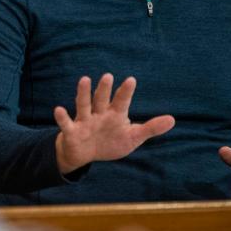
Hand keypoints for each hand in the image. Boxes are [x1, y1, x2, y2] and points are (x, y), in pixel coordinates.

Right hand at [53, 74, 174, 173]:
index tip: (131, 80)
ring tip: (84, 79)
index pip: (121, 101)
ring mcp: (85, 121)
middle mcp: (99, 114)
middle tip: (108, 76)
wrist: (86, 154)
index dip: (125, 92)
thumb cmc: (111, 141)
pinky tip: (58, 110)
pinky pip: (66, 123)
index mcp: (115, 114)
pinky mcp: (72, 131)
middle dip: (104, 89)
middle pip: (101, 99)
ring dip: (83, 93)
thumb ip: (151, 128)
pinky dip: (62, 117)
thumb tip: (172, 119)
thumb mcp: (133, 137)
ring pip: (84, 105)